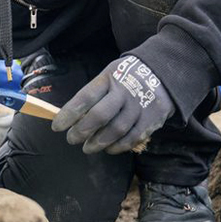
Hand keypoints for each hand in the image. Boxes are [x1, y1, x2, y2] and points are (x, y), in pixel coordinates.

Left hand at [51, 55, 173, 153]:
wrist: (163, 72)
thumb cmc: (127, 77)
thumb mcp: (109, 75)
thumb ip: (94, 94)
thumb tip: (73, 117)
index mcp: (109, 79)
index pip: (85, 98)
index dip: (69, 114)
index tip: (57, 126)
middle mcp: (124, 92)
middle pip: (100, 116)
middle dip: (82, 131)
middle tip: (72, 139)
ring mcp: (139, 106)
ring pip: (116, 130)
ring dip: (99, 142)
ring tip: (88, 148)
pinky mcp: (151, 119)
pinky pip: (132, 138)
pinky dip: (118, 146)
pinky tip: (108, 149)